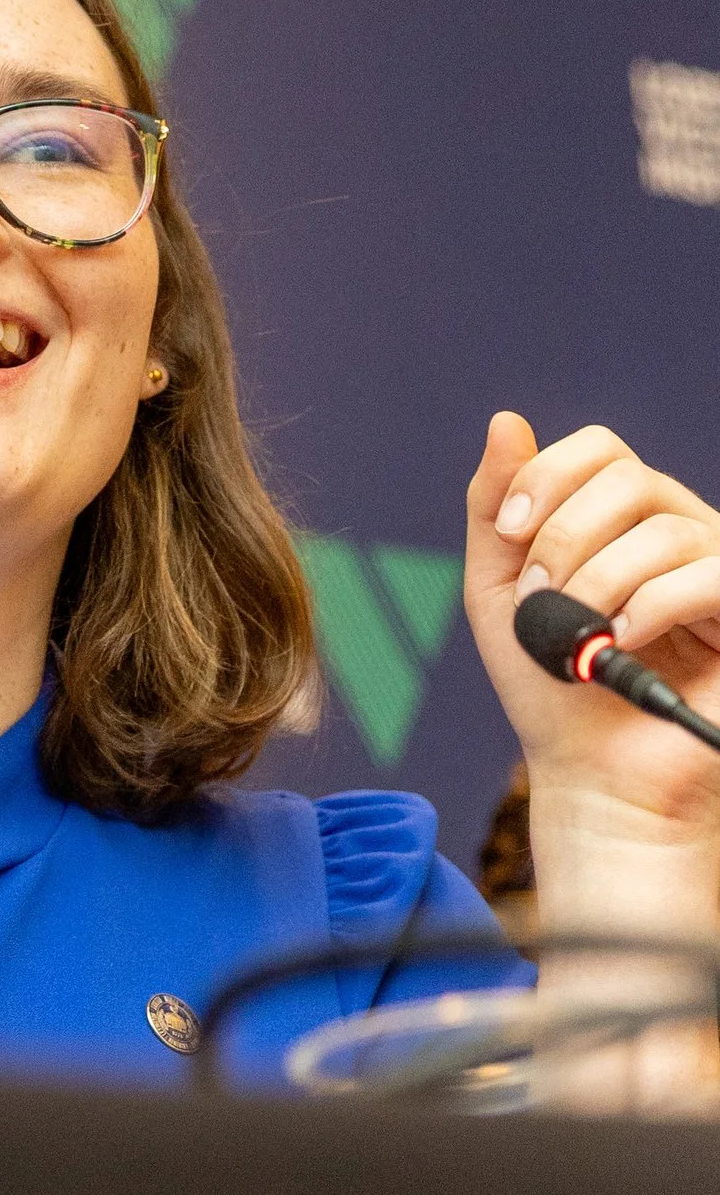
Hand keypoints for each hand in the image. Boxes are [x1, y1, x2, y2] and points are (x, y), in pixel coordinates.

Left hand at [465, 413, 719, 937]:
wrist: (590, 774)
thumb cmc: (549, 685)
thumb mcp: (499, 589)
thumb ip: (496, 508)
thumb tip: (506, 421)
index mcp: (624, 520)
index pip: (600, 448)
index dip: (547, 477)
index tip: (508, 535)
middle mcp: (681, 532)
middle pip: (631, 476)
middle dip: (565, 535)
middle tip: (540, 596)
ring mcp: (719, 570)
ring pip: (666, 529)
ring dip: (598, 582)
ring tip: (580, 636)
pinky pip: (710, 575)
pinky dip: (651, 606)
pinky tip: (620, 642)